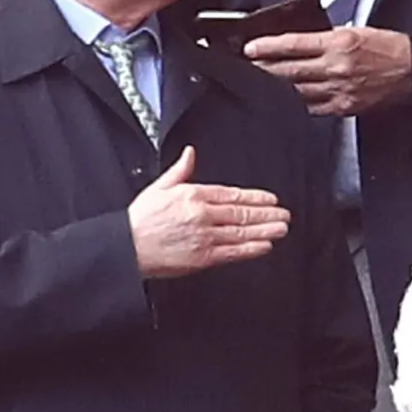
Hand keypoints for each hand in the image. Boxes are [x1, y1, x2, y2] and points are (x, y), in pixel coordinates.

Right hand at [127, 146, 289, 278]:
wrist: (126, 247)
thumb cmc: (140, 220)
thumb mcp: (159, 187)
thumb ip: (180, 170)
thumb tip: (190, 153)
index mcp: (193, 195)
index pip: (232, 195)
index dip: (255, 197)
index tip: (271, 199)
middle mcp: (202, 215)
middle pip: (242, 213)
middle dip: (267, 214)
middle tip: (285, 214)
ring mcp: (204, 237)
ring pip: (242, 232)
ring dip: (265, 230)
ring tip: (281, 228)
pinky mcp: (202, 258)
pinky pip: (233, 253)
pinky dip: (251, 249)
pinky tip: (265, 246)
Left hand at [245, 27, 411, 116]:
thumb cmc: (387, 48)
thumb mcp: (354, 31)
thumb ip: (325, 38)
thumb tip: (297, 44)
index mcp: (338, 42)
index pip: (293, 44)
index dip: (267, 47)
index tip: (250, 48)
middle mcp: (336, 67)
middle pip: (289, 70)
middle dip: (262, 68)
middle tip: (245, 67)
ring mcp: (338, 90)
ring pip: (296, 91)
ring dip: (273, 88)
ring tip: (258, 84)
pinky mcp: (343, 107)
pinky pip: (311, 108)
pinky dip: (294, 104)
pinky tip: (281, 102)